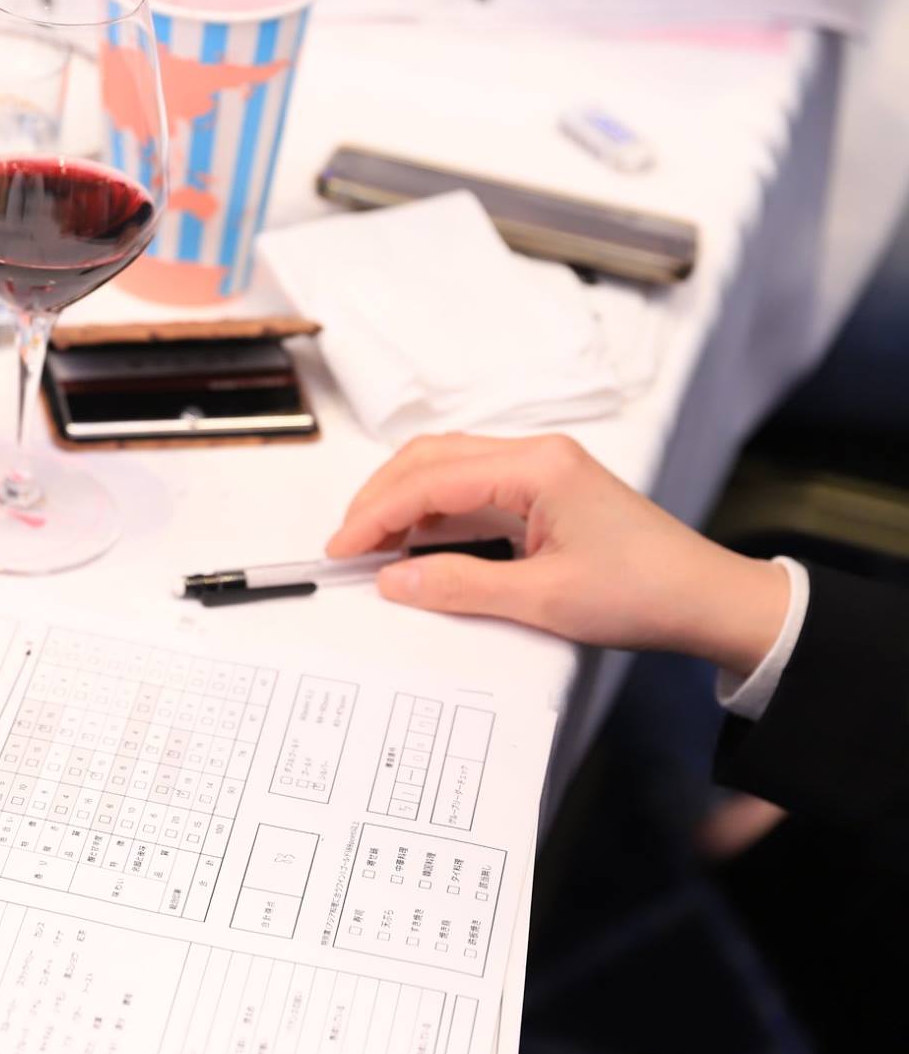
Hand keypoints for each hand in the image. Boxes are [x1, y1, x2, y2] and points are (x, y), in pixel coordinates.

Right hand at [326, 434, 786, 673]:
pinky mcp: (546, 488)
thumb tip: (392, 579)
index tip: (342, 549)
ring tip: (371, 541)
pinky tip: (416, 538)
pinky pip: (472, 484)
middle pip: (431, 457)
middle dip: (380, 497)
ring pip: (448, 465)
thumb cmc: (642, 593)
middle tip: (346, 542)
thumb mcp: (543, 600)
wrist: (710, 600)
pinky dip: (433, 507)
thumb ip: (459, 586)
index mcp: (536, 466)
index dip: (377, 514)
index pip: (430, 478)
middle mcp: (536, 453)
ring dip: (404, 498)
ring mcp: (542, 467)